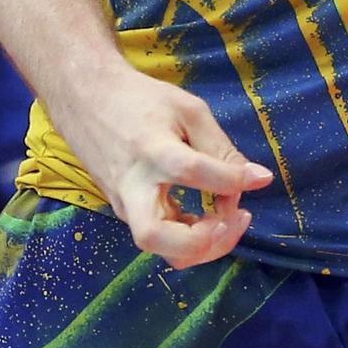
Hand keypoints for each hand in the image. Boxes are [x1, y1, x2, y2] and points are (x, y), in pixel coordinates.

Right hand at [52, 66, 273, 269]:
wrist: (87, 100)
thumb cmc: (141, 100)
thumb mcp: (188, 109)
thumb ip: (219, 147)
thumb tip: (253, 179)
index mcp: (150, 149)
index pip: (192, 171)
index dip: (232, 180)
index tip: (261, 177)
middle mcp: (132, 185)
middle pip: (154, 236)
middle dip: (201, 241)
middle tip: (235, 218)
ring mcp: (124, 204)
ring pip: (158, 248)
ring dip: (200, 246)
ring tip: (230, 219)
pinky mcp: (125, 211)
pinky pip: (160, 237)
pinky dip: (189, 238)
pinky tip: (210, 218)